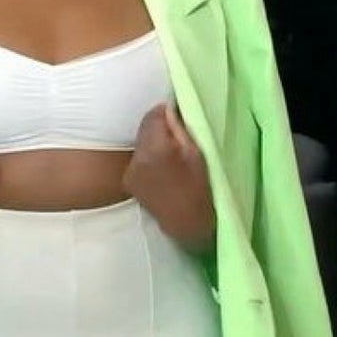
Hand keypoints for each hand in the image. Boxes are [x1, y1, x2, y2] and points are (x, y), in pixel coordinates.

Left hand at [123, 101, 214, 254]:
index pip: (155, 113)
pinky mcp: (130, 184)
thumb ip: (184, 127)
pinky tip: (165, 169)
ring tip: (174, 154)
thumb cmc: (206, 191)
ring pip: (142, 143)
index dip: (170, 112)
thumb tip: (173, 107)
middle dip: (161, 127)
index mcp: (156, 149)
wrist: (192, 229)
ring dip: (155, 142)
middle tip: (181, 135)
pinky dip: (150, 159)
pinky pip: (139, 160)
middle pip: (146, 127)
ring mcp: (130, 173)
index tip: (183, 118)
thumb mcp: (201, 154)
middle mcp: (137, 159)